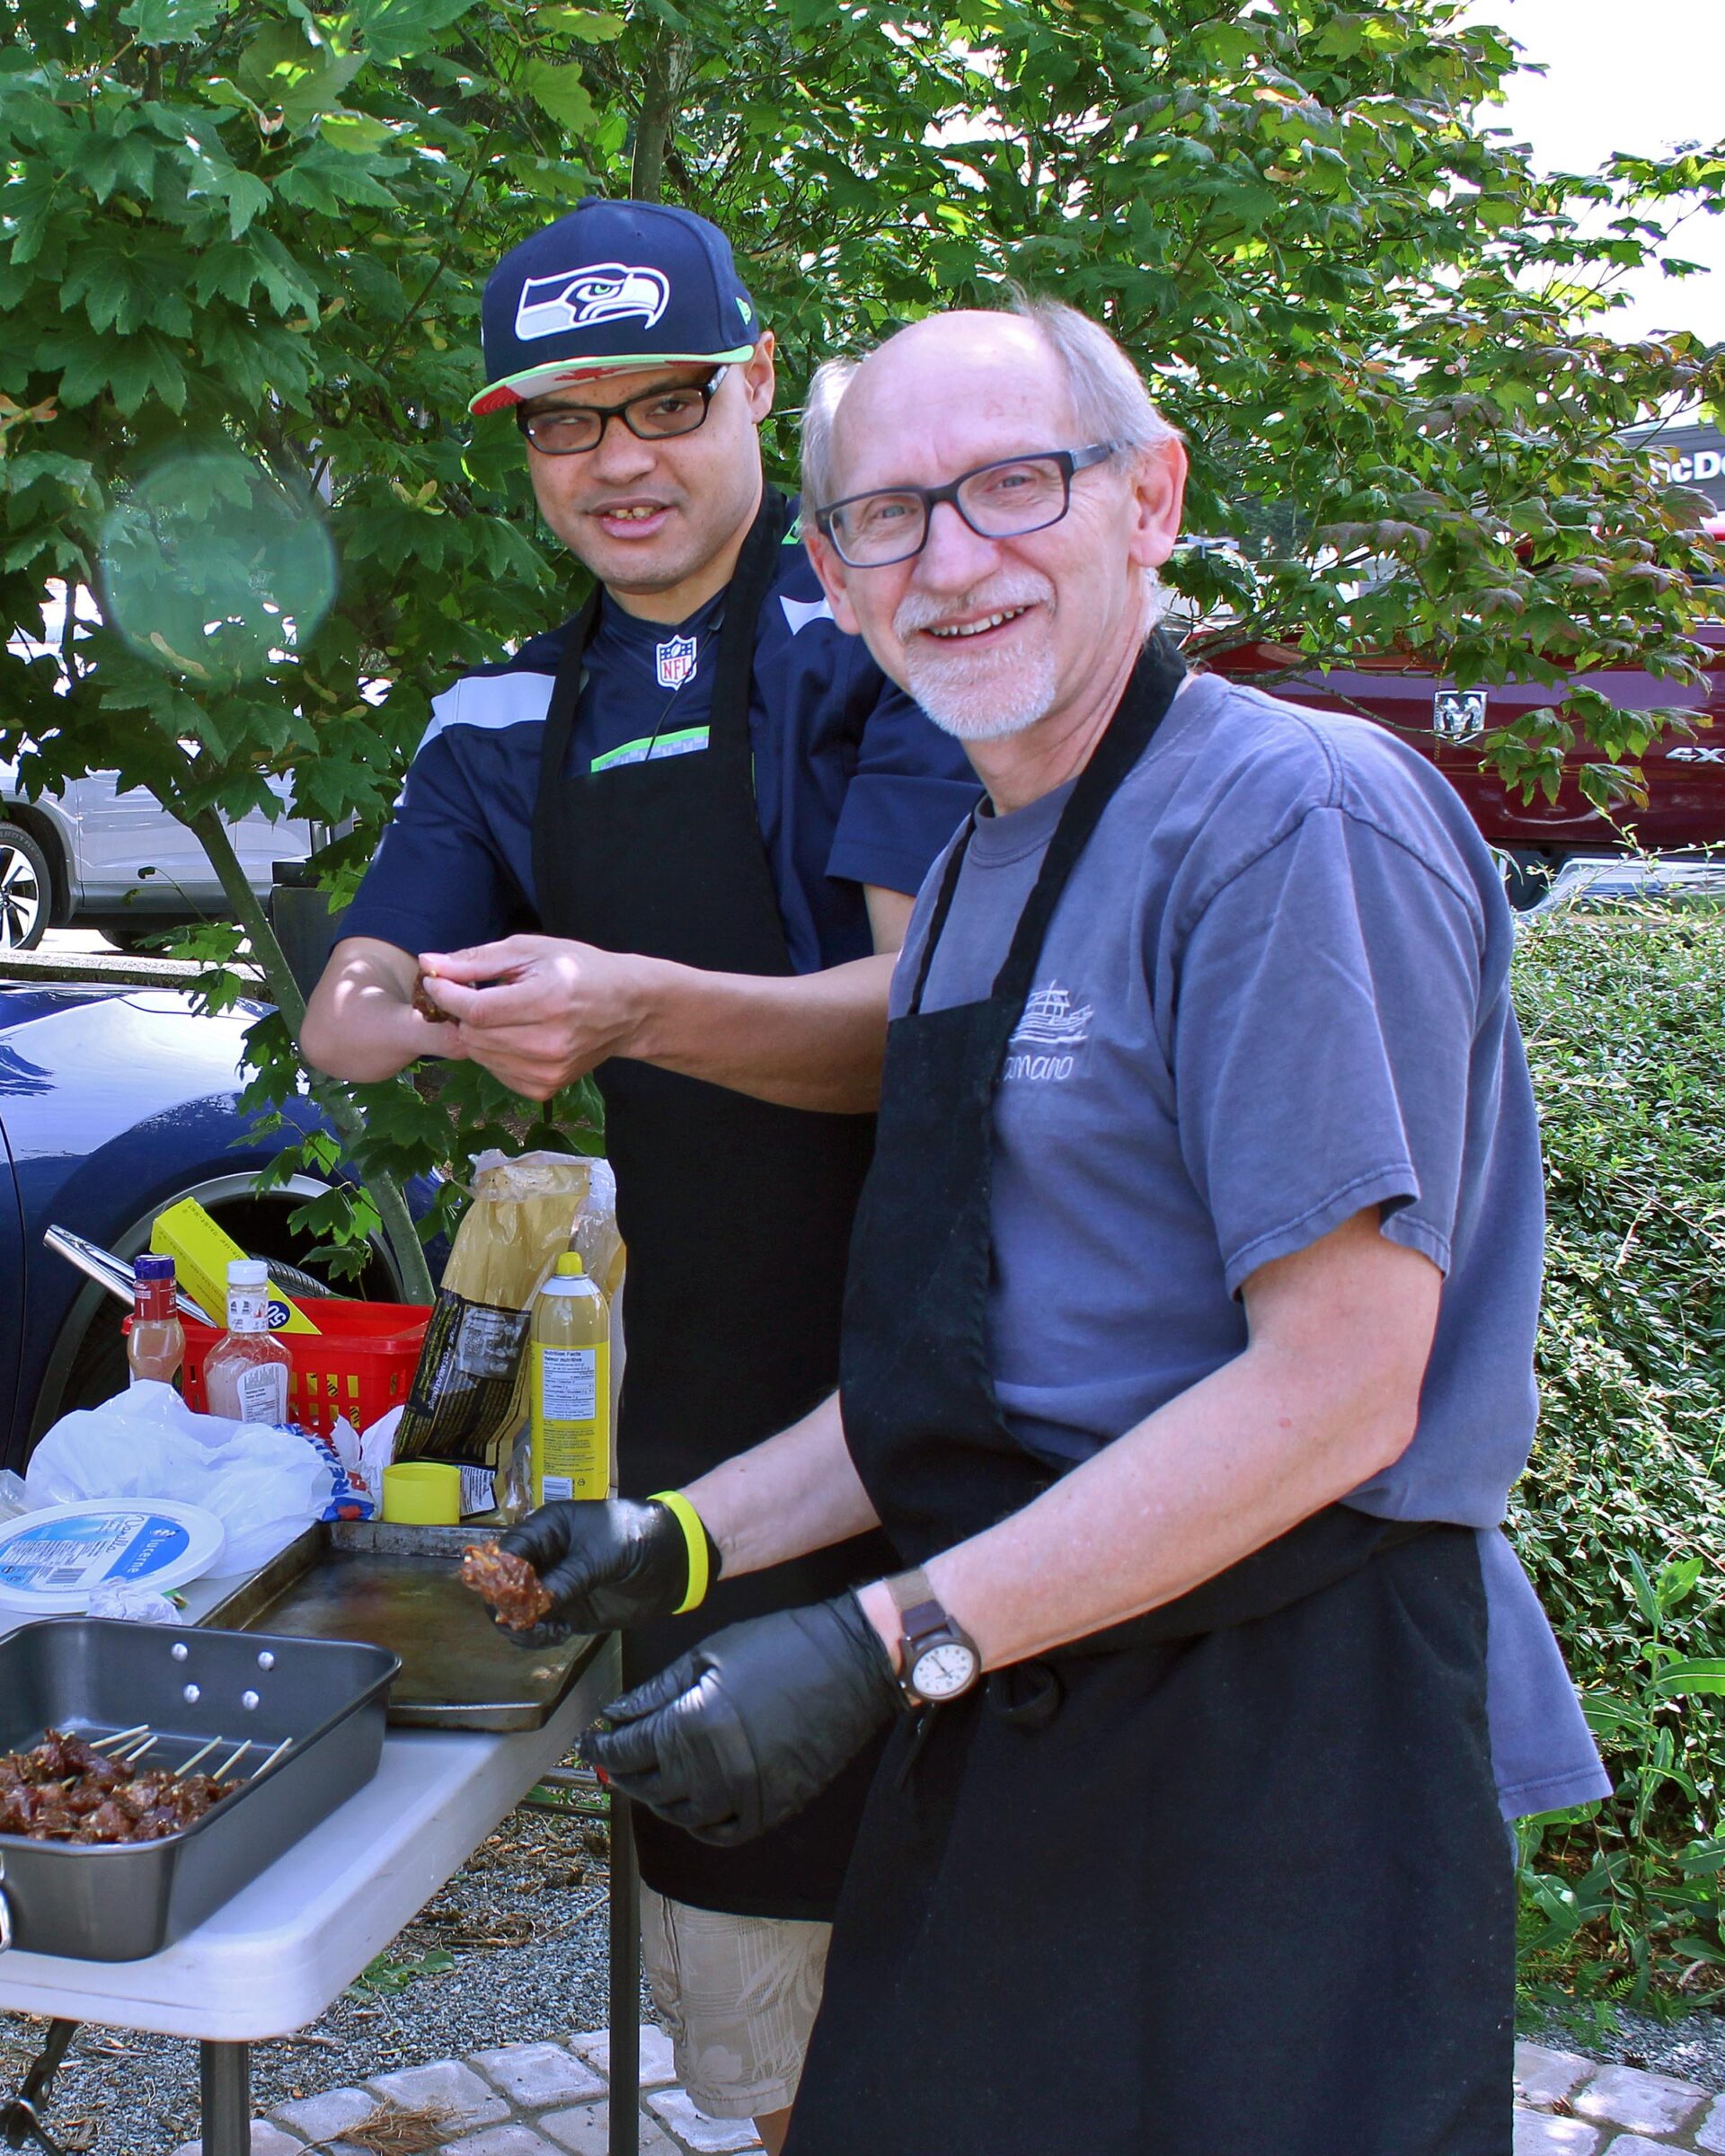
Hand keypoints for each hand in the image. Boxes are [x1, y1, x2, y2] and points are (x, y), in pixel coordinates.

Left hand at [417, 935, 656, 1100]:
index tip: (438, 981)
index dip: (446, 995)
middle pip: (474, 1035)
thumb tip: (429, 964)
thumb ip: (477, 960)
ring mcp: (548, 1070)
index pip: (476, 1009)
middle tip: (478, 995)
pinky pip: (495, 1072)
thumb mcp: (531, 951)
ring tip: (503, 1014)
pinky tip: (515, 1036)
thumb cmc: (579, 969)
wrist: (626, 1008)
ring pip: (480, 1055)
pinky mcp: (546, 1088)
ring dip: (478, 1033)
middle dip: (464, 1013)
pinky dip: (495, 1053)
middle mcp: (548, 1043)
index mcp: (546, 1001)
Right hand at [494, 1497, 701, 1646]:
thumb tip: (532, 1603)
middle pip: (505, 1584)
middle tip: (526, 1621)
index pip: (508, 1550)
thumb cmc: (640, 1539)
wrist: (676, 1561)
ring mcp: (554, 1586)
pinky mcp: (567, 1611)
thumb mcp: (604, 1554)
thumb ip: (569, 1578)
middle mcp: (544, 1557)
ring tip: (547, 1631)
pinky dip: (538, 1636)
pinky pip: (539, 1627)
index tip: (511, 1598)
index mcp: (548, 1529)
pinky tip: (558, 1635)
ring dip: (522, 1626)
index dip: (501, 1575)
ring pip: (517, 1610)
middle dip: (508, 1605)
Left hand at [580, 1597, 901, 1843]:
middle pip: (647, 1787)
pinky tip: (693, 1802)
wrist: (851, 1661)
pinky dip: (700, 1822)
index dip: (602, 1747)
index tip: (591, 1741)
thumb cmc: (780, 1645)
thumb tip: (617, 1714)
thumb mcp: (709, 1654)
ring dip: (658, 1797)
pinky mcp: (774, 1807)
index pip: (627, 1750)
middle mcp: (714, 1770)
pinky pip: (722, 1832)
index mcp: (692, 1725)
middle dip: (624, 1772)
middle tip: (617, 1757)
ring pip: (680, 1815)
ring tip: (653, 1774)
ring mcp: (746, 1795)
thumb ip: (657, 1690)